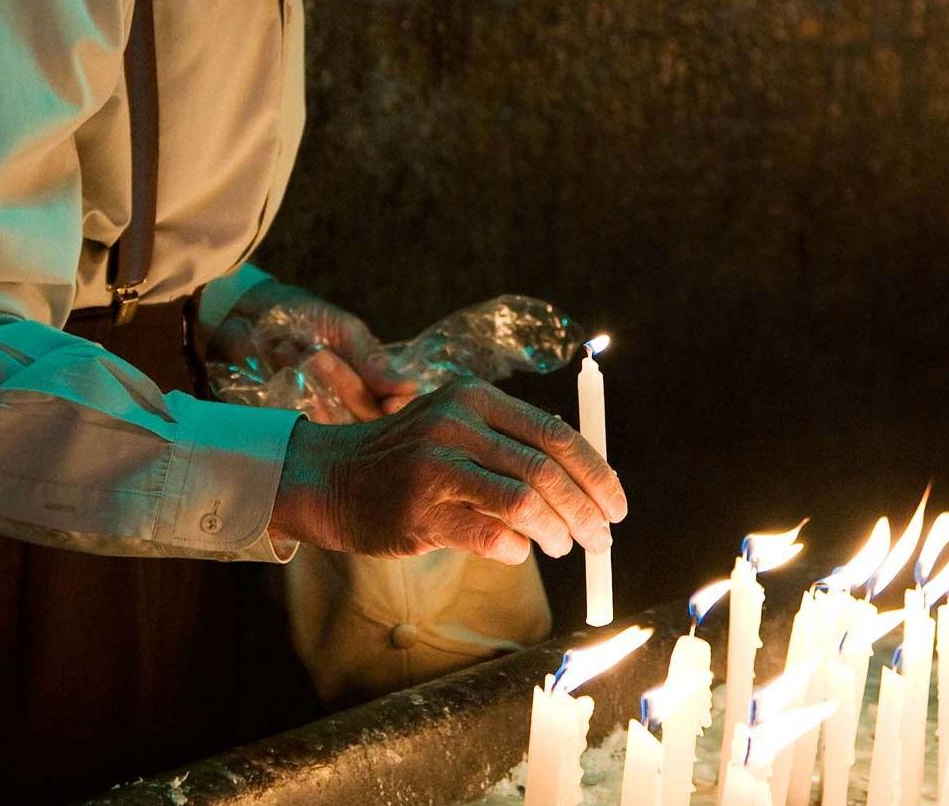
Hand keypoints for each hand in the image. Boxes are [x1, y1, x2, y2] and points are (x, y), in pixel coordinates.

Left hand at [215, 280, 418, 422]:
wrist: (250, 310)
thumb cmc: (304, 316)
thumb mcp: (344, 330)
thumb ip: (373, 361)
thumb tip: (410, 389)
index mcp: (368, 384)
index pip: (394, 411)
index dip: (398, 412)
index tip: (392, 404)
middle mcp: (344, 406)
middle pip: (363, 419)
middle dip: (343, 383)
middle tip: (319, 354)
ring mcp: (313, 415)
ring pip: (328, 423)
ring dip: (310, 382)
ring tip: (288, 349)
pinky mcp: (280, 420)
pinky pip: (292, 422)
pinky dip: (283, 390)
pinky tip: (274, 363)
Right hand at [269, 377, 627, 563]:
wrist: (331, 477)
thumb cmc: (408, 459)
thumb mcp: (456, 428)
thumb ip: (511, 444)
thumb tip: (587, 483)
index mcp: (473, 396)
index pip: (554, 432)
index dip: (596, 472)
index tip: (617, 505)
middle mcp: (455, 423)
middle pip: (545, 469)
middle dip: (585, 509)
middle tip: (603, 540)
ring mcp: (435, 467)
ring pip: (523, 502)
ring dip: (557, 531)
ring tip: (566, 547)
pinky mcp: (419, 511)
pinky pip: (489, 536)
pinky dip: (515, 548)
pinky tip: (518, 551)